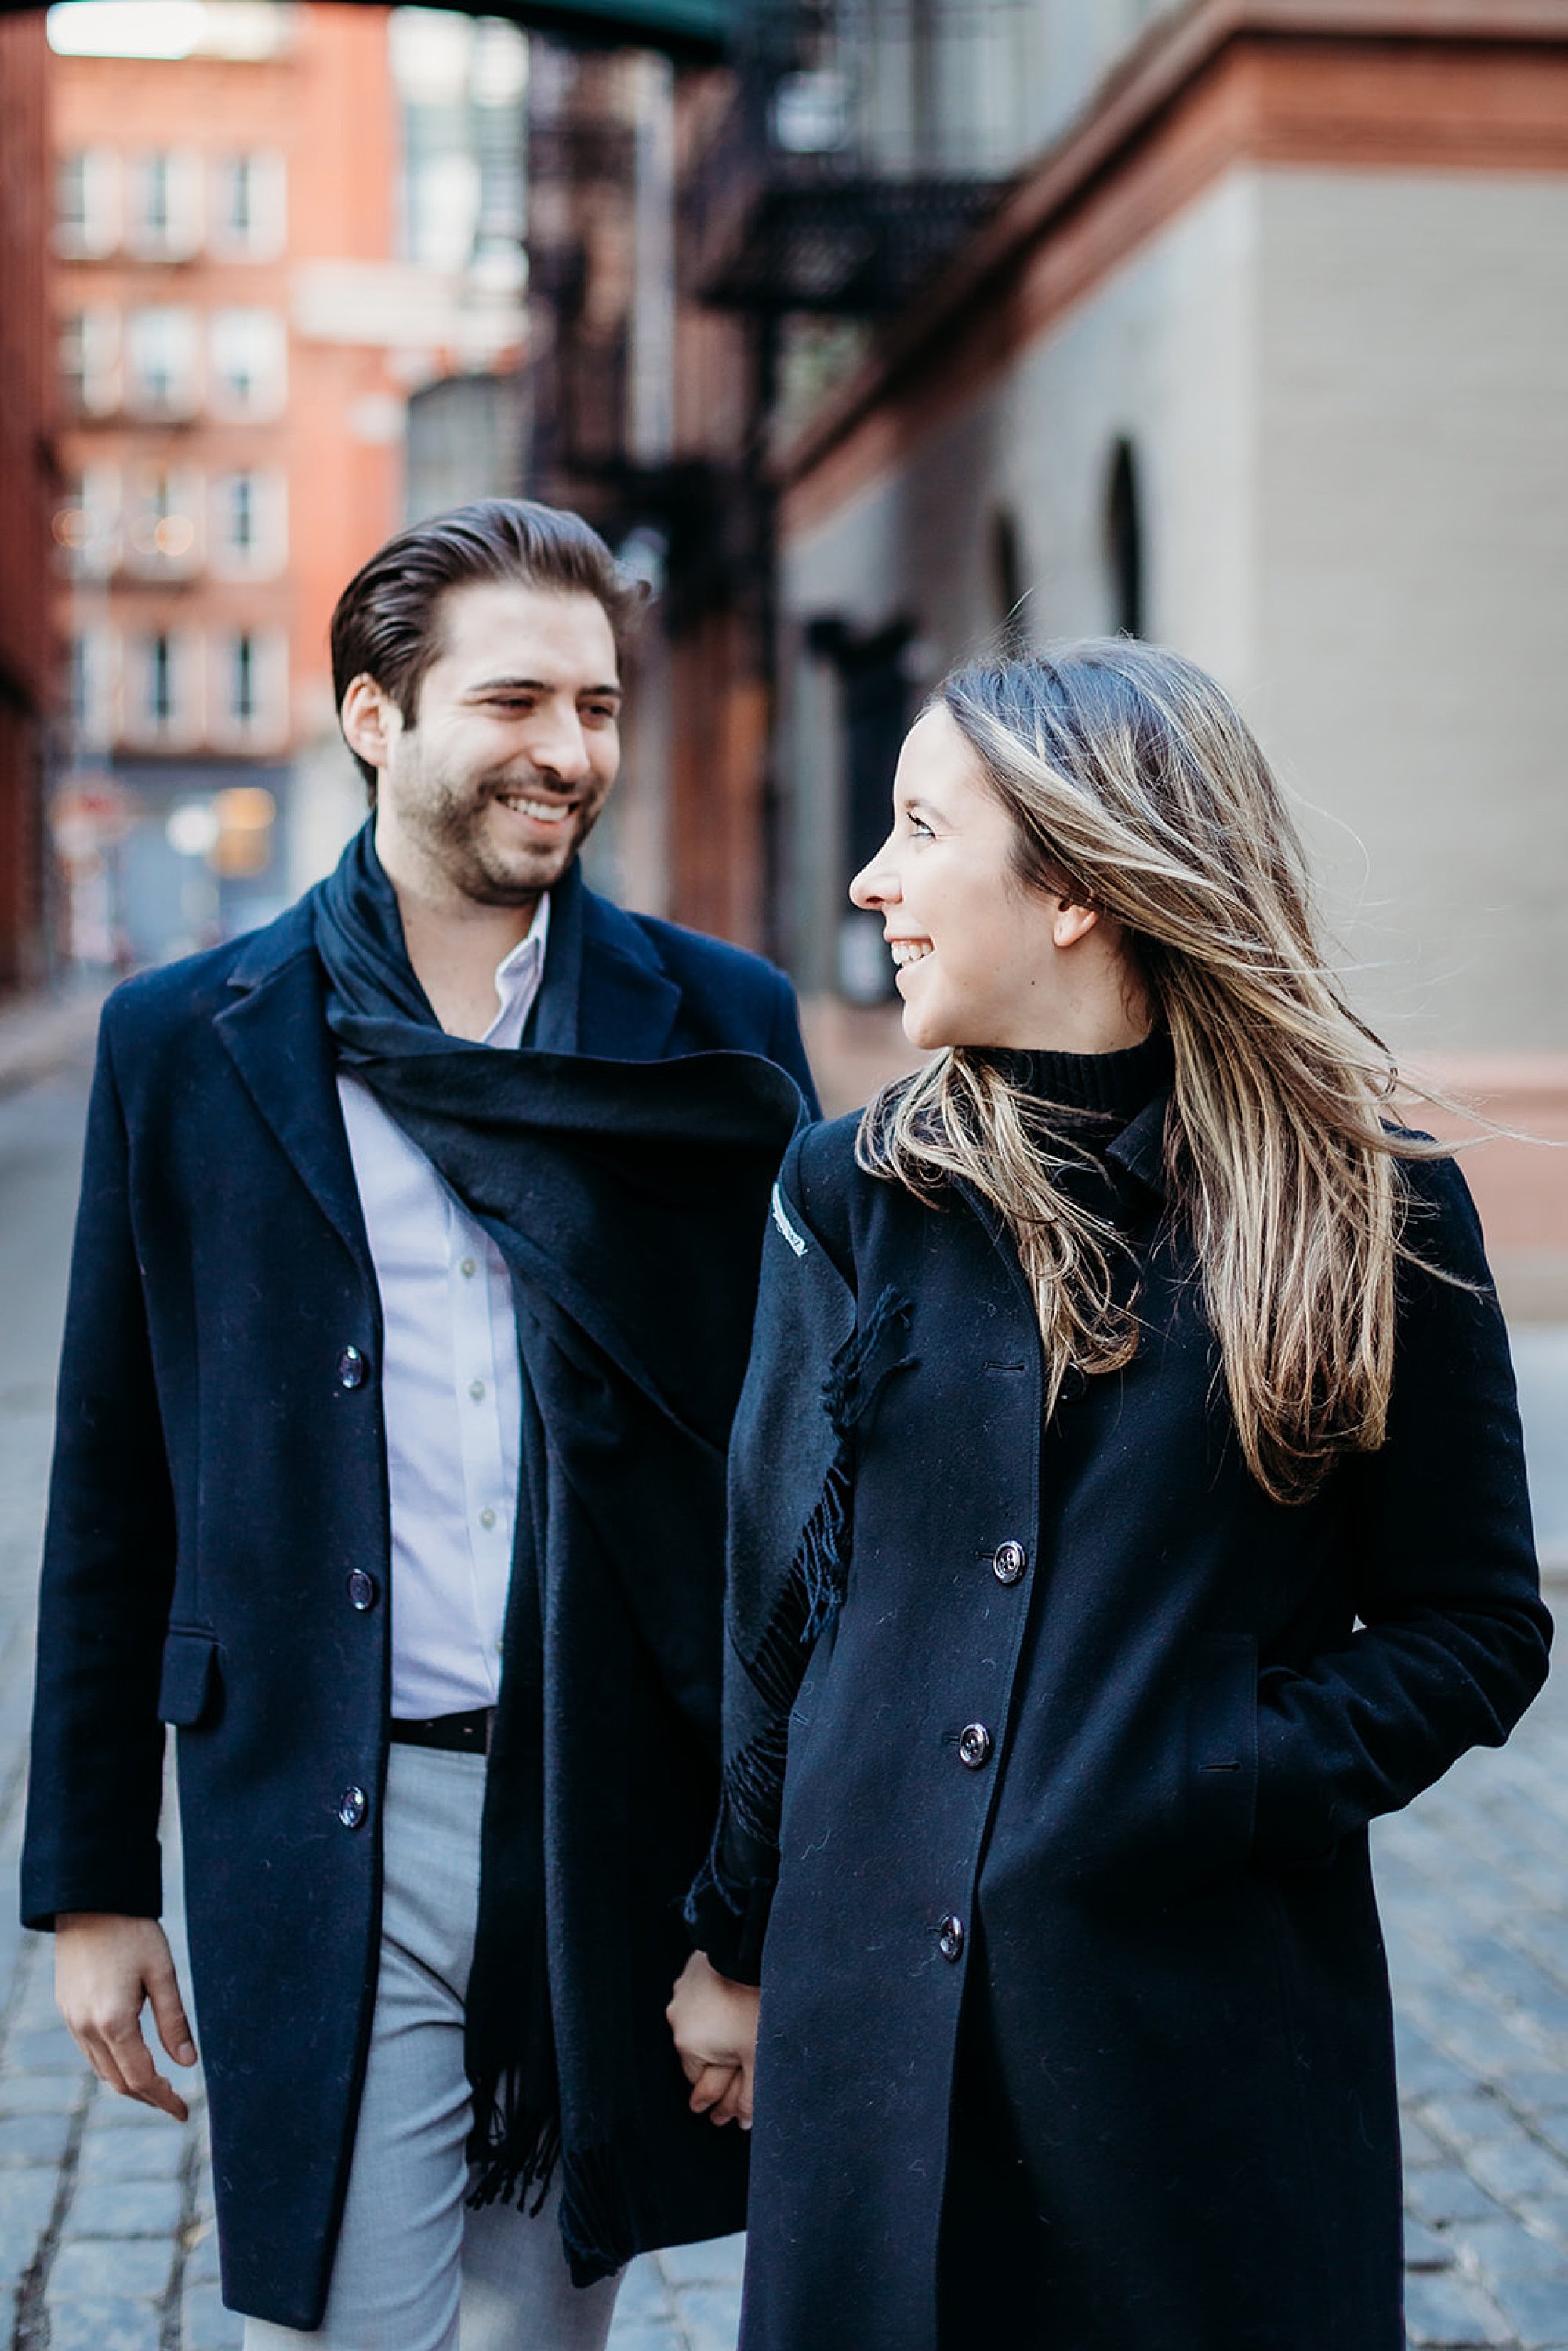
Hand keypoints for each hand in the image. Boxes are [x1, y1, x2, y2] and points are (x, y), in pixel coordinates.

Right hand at [55, 1914, 196, 2121]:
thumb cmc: (132, 1931)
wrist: (90, 1901)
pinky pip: (89, 2052)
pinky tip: (131, 2059)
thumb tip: (188, 2064)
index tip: (184, 2112)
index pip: (141, 2078)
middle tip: (174, 2103)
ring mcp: (72, 2020)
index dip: (164, 2100)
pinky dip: (112, 2065)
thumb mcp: (162, 1972)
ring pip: (101, 2070)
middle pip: (119, 2082)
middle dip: (148, 2097)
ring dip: (129, 2084)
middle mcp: (87, 2028)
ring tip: (157, 2087)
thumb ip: (174, 2020)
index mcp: (114, 2021)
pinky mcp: (67, 2010)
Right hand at [665, 1949, 759, 2129]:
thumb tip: (741, 2123)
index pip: (700, 2083)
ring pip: (700, 2021)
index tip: (722, 2107)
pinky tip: (735, 1998)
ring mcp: (683, 1991)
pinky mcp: (692, 1968)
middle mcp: (678, 2019)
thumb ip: (748, 2097)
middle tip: (737, 2062)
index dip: (716, 2096)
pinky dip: (716, 2001)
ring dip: (716, 2027)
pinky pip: (702, 1995)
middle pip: (697, 2053)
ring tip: (740, 2025)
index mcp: (689, 2046)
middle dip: (716, 2060)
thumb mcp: (757, 2059)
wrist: (749, 1951)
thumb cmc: (754, 2005)